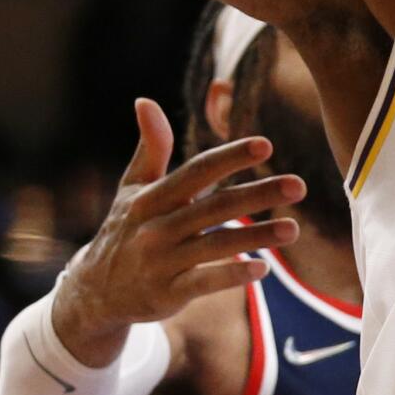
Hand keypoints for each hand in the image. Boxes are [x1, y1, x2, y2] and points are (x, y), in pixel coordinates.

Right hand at [51, 99, 305, 367]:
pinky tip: (263, 268)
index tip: (266, 145)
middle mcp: (156, 228)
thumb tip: (146, 101)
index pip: (197, 172)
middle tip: (299, 185)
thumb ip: (149, 148)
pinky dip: (233, 275)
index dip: (230, 158)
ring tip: (294, 229)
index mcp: (151, 199)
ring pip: (216, 245)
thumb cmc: (124, 230)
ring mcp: (162, 262)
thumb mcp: (130, 189)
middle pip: (215, 207)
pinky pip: (205, 282)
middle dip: (258, 195)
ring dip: (257, 236)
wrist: (94, 292)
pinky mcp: (168, 293)